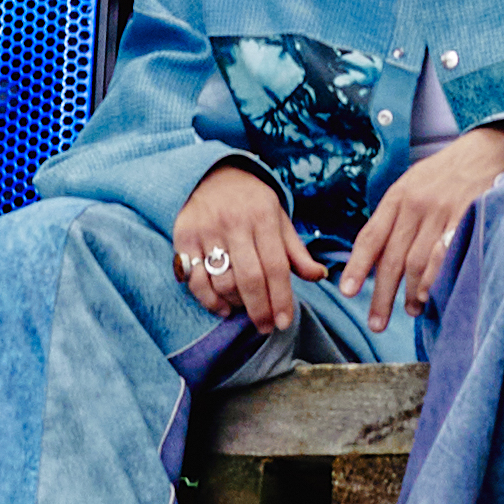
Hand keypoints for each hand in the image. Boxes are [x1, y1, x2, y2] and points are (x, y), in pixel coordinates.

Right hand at [172, 162, 304, 337]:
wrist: (210, 175)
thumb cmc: (250, 203)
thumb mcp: (278, 218)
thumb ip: (296, 251)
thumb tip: (320, 276)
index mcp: (263, 217)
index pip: (276, 266)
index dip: (281, 299)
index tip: (284, 322)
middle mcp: (234, 222)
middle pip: (250, 279)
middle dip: (260, 310)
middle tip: (266, 327)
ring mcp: (207, 230)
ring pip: (222, 282)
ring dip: (237, 304)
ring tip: (246, 309)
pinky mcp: (184, 238)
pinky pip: (196, 280)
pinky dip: (209, 301)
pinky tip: (223, 308)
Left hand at [338, 118, 503, 332]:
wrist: (488, 149)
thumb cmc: (446, 174)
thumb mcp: (413, 184)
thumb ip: (394, 216)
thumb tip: (375, 257)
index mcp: (398, 196)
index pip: (371, 236)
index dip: (357, 267)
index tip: (347, 292)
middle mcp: (417, 204)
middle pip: (393, 258)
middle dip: (382, 295)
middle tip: (375, 323)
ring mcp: (443, 212)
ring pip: (418, 262)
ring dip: (412, 293)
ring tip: (411, 310)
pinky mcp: (468, 218)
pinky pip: (447, 256)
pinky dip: (438, 279)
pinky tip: (433, 295)